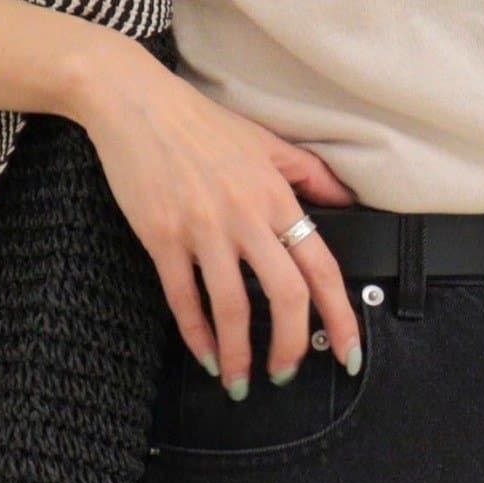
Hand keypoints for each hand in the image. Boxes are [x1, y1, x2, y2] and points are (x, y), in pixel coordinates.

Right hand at [69, 34, 361, 393]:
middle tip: (287, 373)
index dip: (340, 317)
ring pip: (231, 306)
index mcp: (276, 196)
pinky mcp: (161, 236)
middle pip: (284, 296)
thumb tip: (347, 202)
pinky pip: (183, 297)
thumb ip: (311, 175)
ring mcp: (202, 229)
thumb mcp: (266, 142)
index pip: (322, 268)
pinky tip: (205, 355)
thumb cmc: (200, 123)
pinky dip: (196, 334)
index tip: (348, 352)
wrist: (135, 102)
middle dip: (290, 347)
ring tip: (240, 380)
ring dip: (239, 354)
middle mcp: (245, 216)